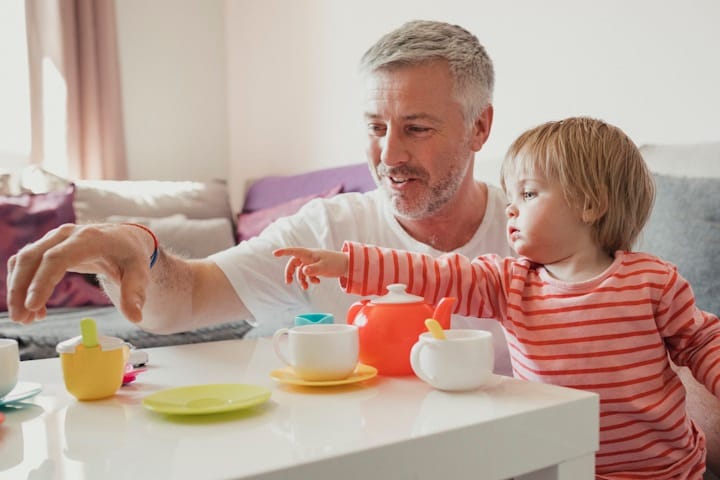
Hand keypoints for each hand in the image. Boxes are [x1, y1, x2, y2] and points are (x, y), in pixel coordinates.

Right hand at [6, 223, 155, 323]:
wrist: (125, 239)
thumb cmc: (131, 255)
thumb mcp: (140, 272)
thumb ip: (135, 294)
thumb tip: (135, 317)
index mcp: (90, 238)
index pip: (57, 258)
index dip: (41, 281)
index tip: (32, 306)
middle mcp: (67, 234)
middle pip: (32, 257)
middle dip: (20, 289)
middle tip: (20, 319)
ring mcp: (54, 238)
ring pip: (24, 260)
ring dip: (17, 289)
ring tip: (25, 319)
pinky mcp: (47, 246)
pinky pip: (26, 263)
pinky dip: (22, 284)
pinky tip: (35, 308)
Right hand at [273, 247, 347, 289]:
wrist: (347, 265)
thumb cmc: (336, 263)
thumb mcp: (324, 267)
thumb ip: (314, 269)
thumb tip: (304, 271)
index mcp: (309, 254)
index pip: (293, 251)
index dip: (283, 252)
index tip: (274, 254)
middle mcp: (309, 257)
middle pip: (294, 263)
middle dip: (290, 273)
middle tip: (288, 283)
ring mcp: (312, 262)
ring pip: (301, 271)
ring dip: (301, 279)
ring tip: (306, 287)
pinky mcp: (316, 268)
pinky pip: (308, 274)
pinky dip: (310, 279)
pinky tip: (317, 282)